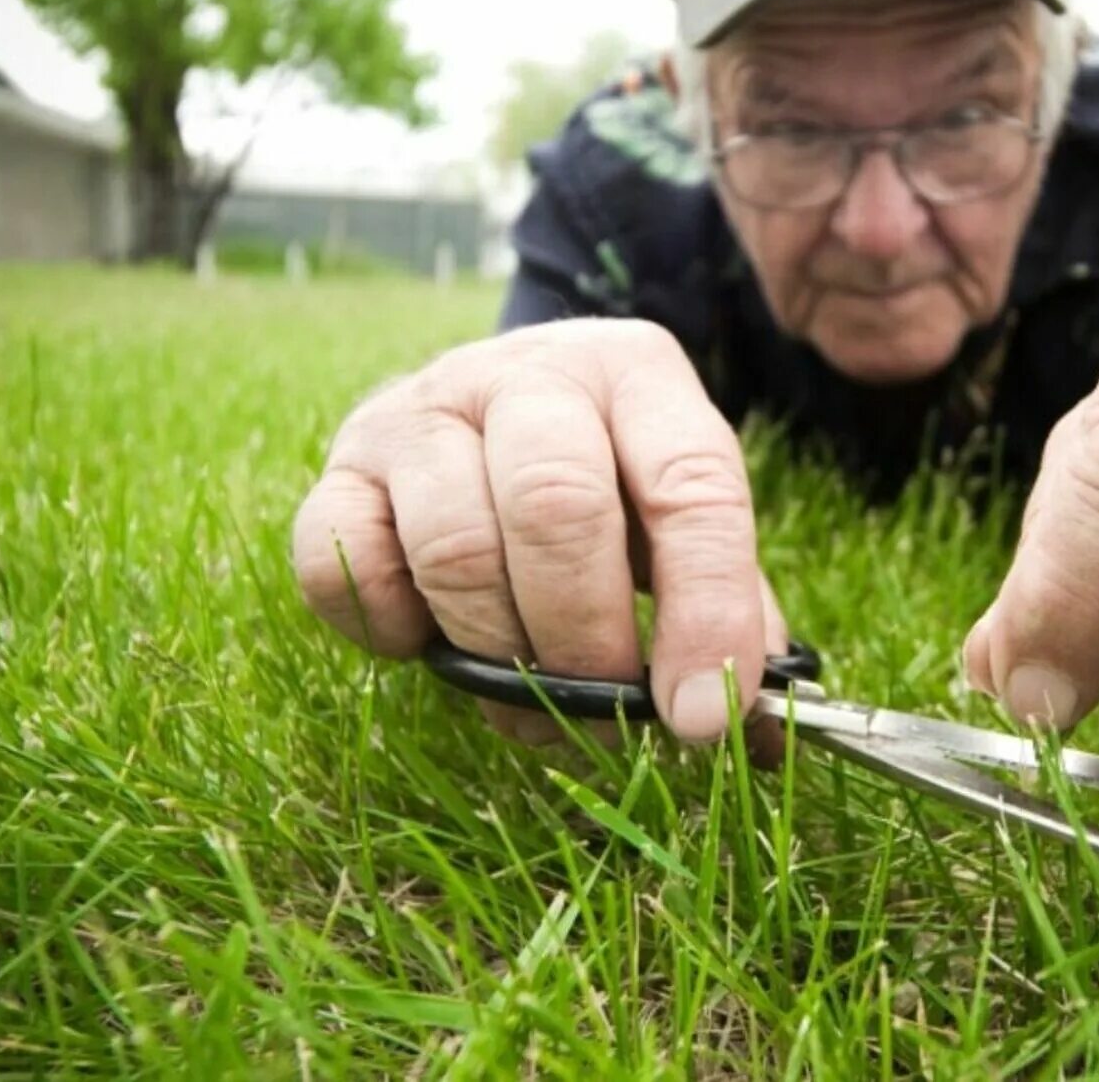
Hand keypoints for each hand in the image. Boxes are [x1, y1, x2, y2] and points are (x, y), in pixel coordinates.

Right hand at [291, 319, 786, 743]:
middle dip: (585, 637)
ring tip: (524, 688)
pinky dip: (390, 626)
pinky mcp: (342, 463)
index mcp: (637, 373)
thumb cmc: (605, 483)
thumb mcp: (676, 519)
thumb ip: (728, 606)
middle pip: (557, 506)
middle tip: (599, 705)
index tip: (704, 715)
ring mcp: (423, 408)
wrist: (487, 405)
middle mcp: (528, 372)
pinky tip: (428, 637)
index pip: (691, 483)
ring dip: (495, 647)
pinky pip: (346, 561)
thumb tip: (756, 728)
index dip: (706, 610)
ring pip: (454, 545)